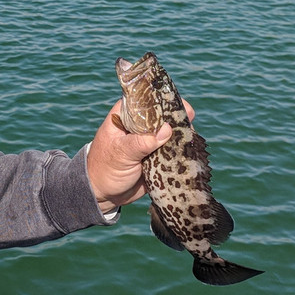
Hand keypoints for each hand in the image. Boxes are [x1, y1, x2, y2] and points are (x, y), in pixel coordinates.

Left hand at [86, 98, 194, 213]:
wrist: (103, 195)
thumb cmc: (105, 169)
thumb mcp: (120, 153)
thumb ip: (142, 142)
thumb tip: (167, 129)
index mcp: (124, 116)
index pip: (144, 100)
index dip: (161, 99)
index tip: (176, 103)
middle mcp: (138, 126)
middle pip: (161, 115)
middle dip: (175, 116)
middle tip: (188, 118)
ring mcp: (149, 141)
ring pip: (169, 132)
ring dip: (180, 133)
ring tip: (190, 134)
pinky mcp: (157, 156)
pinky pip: (171, 150)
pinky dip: (180, 150)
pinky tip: (190, 148)